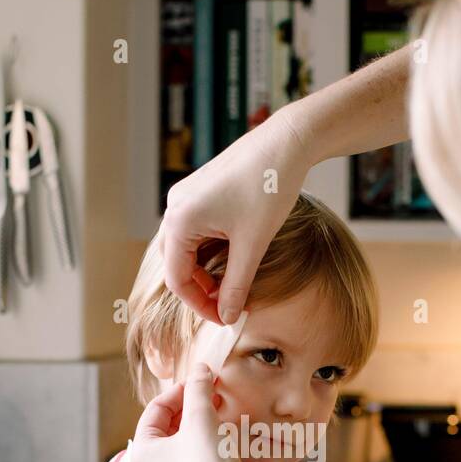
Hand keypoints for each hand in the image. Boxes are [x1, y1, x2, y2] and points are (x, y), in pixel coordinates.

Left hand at [131, 364, 256, 461]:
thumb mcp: (201, 421)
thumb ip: (198, 390)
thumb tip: (201, 368)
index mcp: (142, 450)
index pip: (155, 408)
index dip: (179, 390)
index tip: (202, 380)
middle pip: (168, 424)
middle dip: (191, 405)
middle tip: (213, 393)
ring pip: (183, 440)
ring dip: (201, 421)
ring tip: (220, 409)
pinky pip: (194, 456)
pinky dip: (206, 440)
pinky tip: (224, 434)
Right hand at [160, 104, 311, 324]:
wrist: (285, 144)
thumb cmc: (268, 188)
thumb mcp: (253, 245)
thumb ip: (237, 285)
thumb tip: (229, 316)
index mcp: (180, 221)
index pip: (177, 279)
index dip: (200, 305)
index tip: (226, 317)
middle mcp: (175, 208)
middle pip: (177, 264)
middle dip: (202, 289)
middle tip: (231, 304)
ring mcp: (186, 198)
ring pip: (186, 248)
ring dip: (207, 271)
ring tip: (235, 284)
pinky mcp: (199, 192)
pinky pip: (195, 231)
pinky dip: (210, 250)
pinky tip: (234, 257)